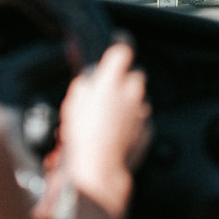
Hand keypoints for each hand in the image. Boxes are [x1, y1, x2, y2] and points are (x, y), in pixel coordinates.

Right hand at [35, 42, 149, 218]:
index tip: (116, 49)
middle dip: (123, 82)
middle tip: (106, 94)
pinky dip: (131, 125)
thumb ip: (84, 87)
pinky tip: (116, 134)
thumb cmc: (80, 138)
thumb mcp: (72, 104)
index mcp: (110, 81)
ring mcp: (141, 113)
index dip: (118, 48)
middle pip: (134, 76)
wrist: (96, 170)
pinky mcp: (146, 131)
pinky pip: (141, 121)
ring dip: (127, 105)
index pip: (122, 50)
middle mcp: (131, 93)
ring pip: (137, 100)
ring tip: (108, 119)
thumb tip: (89, 83)